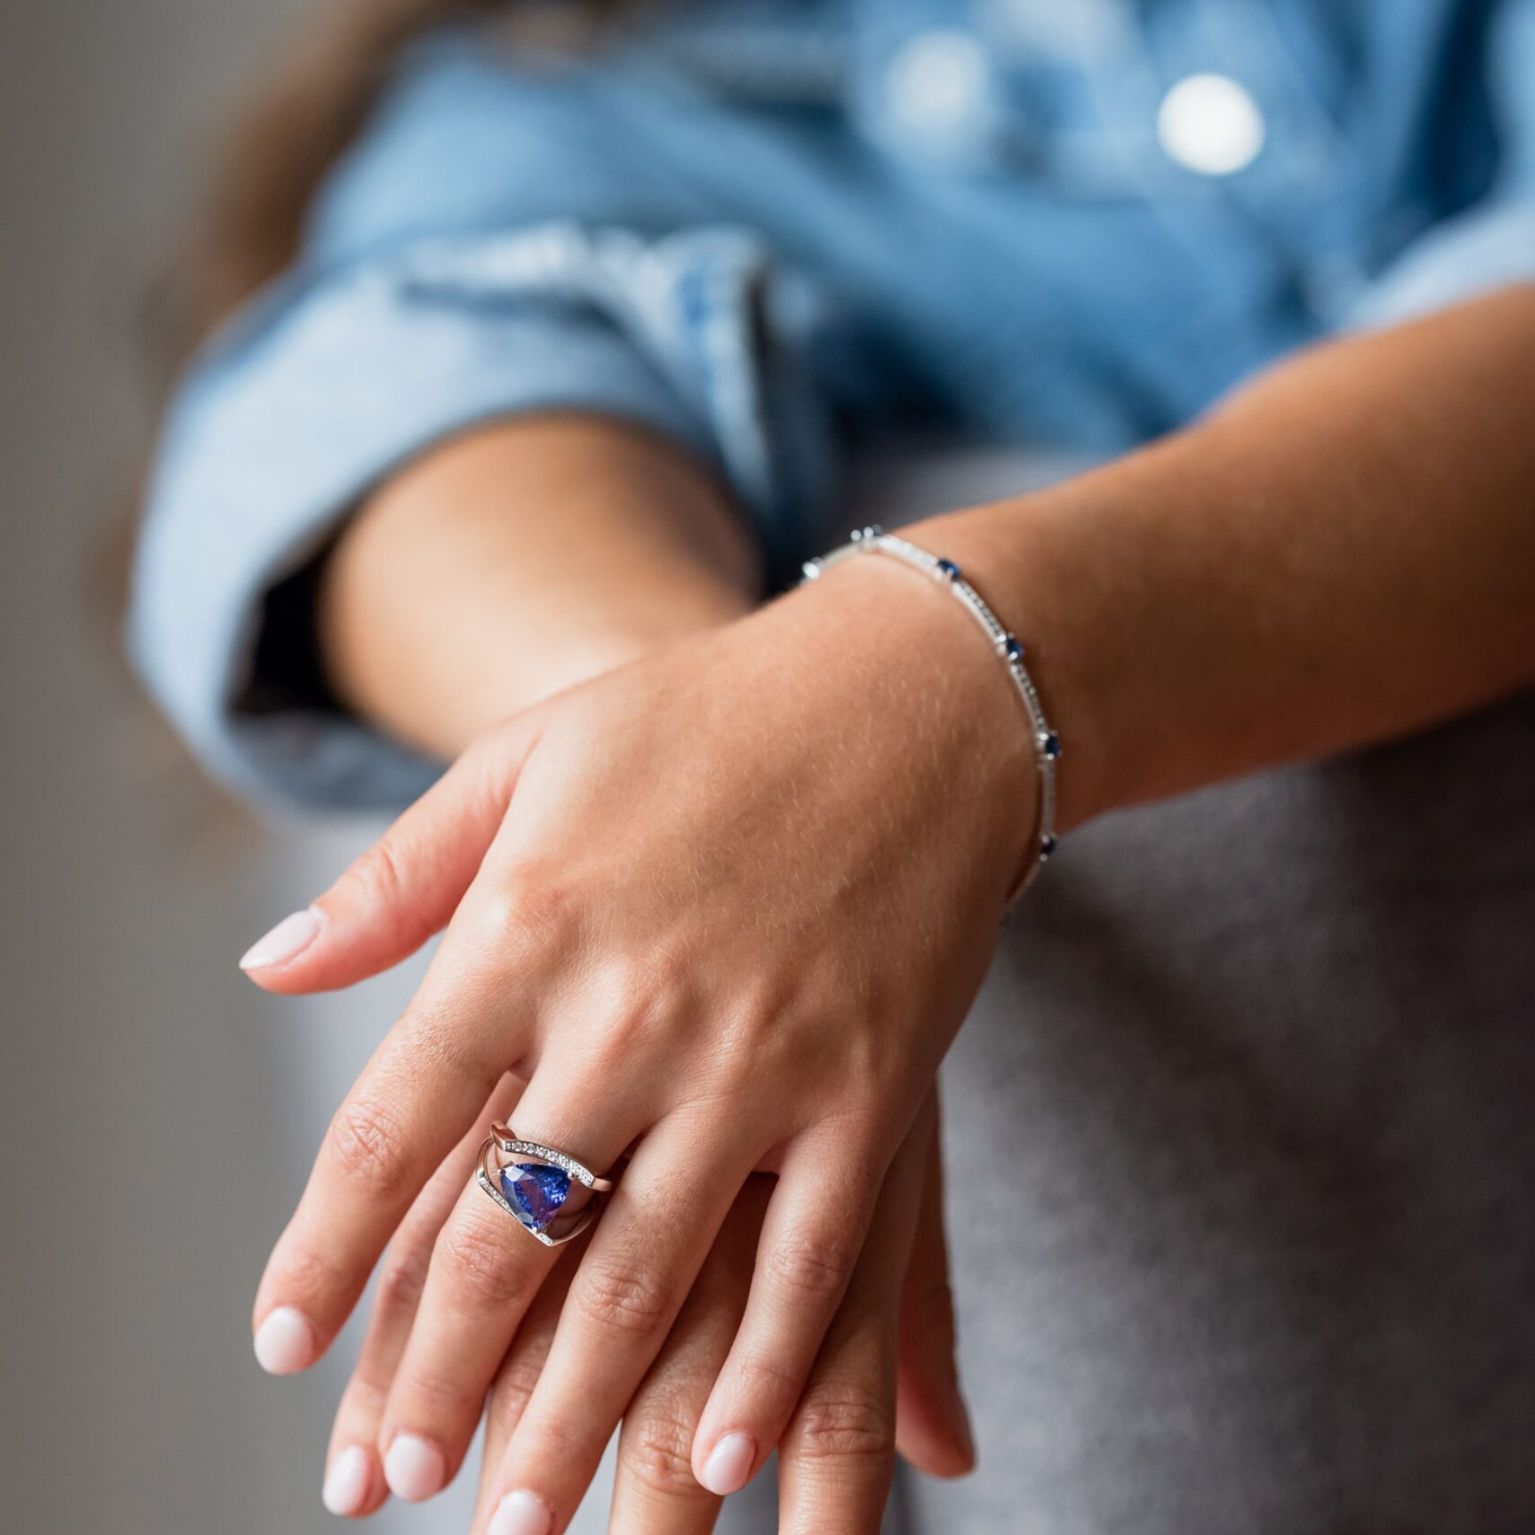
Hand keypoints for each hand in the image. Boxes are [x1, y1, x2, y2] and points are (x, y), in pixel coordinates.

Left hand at [242, 550, 1029, 1528]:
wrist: (909, 692)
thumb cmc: (704, 717)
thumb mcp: (529, 756)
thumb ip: (398, 874)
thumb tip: (271, 969)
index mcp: (530, 922)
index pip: (391, 1120)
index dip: (325, 1245)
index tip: (285, 1342)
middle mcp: (634, 1005)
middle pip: (509, 1231)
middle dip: (438, 1372)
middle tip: (387, 1479)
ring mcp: (763, 1056)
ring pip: (647, 1275)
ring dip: (572, 1409)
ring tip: (515, 1512)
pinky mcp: (873, 1087)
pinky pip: (810, 1257)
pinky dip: (761, 1366)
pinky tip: (717, 1449)